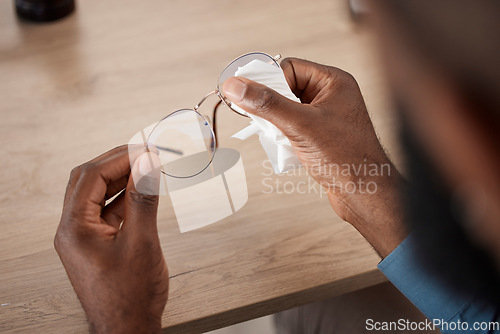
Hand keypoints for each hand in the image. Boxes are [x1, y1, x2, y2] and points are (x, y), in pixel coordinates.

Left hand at [54, 145, 168, 332]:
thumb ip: (143, 199)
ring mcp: (85, 237)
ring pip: (98, 194)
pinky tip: (143, 190)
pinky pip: (108, 210)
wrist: (128, 330)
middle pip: (88, 181)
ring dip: (122, 178)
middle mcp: (73, 230)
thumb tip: (148, 164)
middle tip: (145, 153)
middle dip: (116, 162)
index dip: (119, 158)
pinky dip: (125, 197)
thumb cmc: (131, 296)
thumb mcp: (142, 243)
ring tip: (148, 167)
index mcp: (74, 229)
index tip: (146, 149)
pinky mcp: (98, 243)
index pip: (90, 177)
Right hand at [222, 58, 406, 255]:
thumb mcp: (300, 125)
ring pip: (286, 109)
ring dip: (276, 122)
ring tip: (279, 137)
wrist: (364, 192)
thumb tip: (236, 86)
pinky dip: (282, 134)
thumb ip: (267, 104)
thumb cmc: (344, 157)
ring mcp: (325, 116)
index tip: (250, 97)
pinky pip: (292, 125)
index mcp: (333, 82)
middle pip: (286, 88)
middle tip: (264, 120)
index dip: (269, 81)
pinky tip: (285, 147)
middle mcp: (330, 95)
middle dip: (271, 105)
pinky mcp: (320, 134)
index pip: (289, 68)